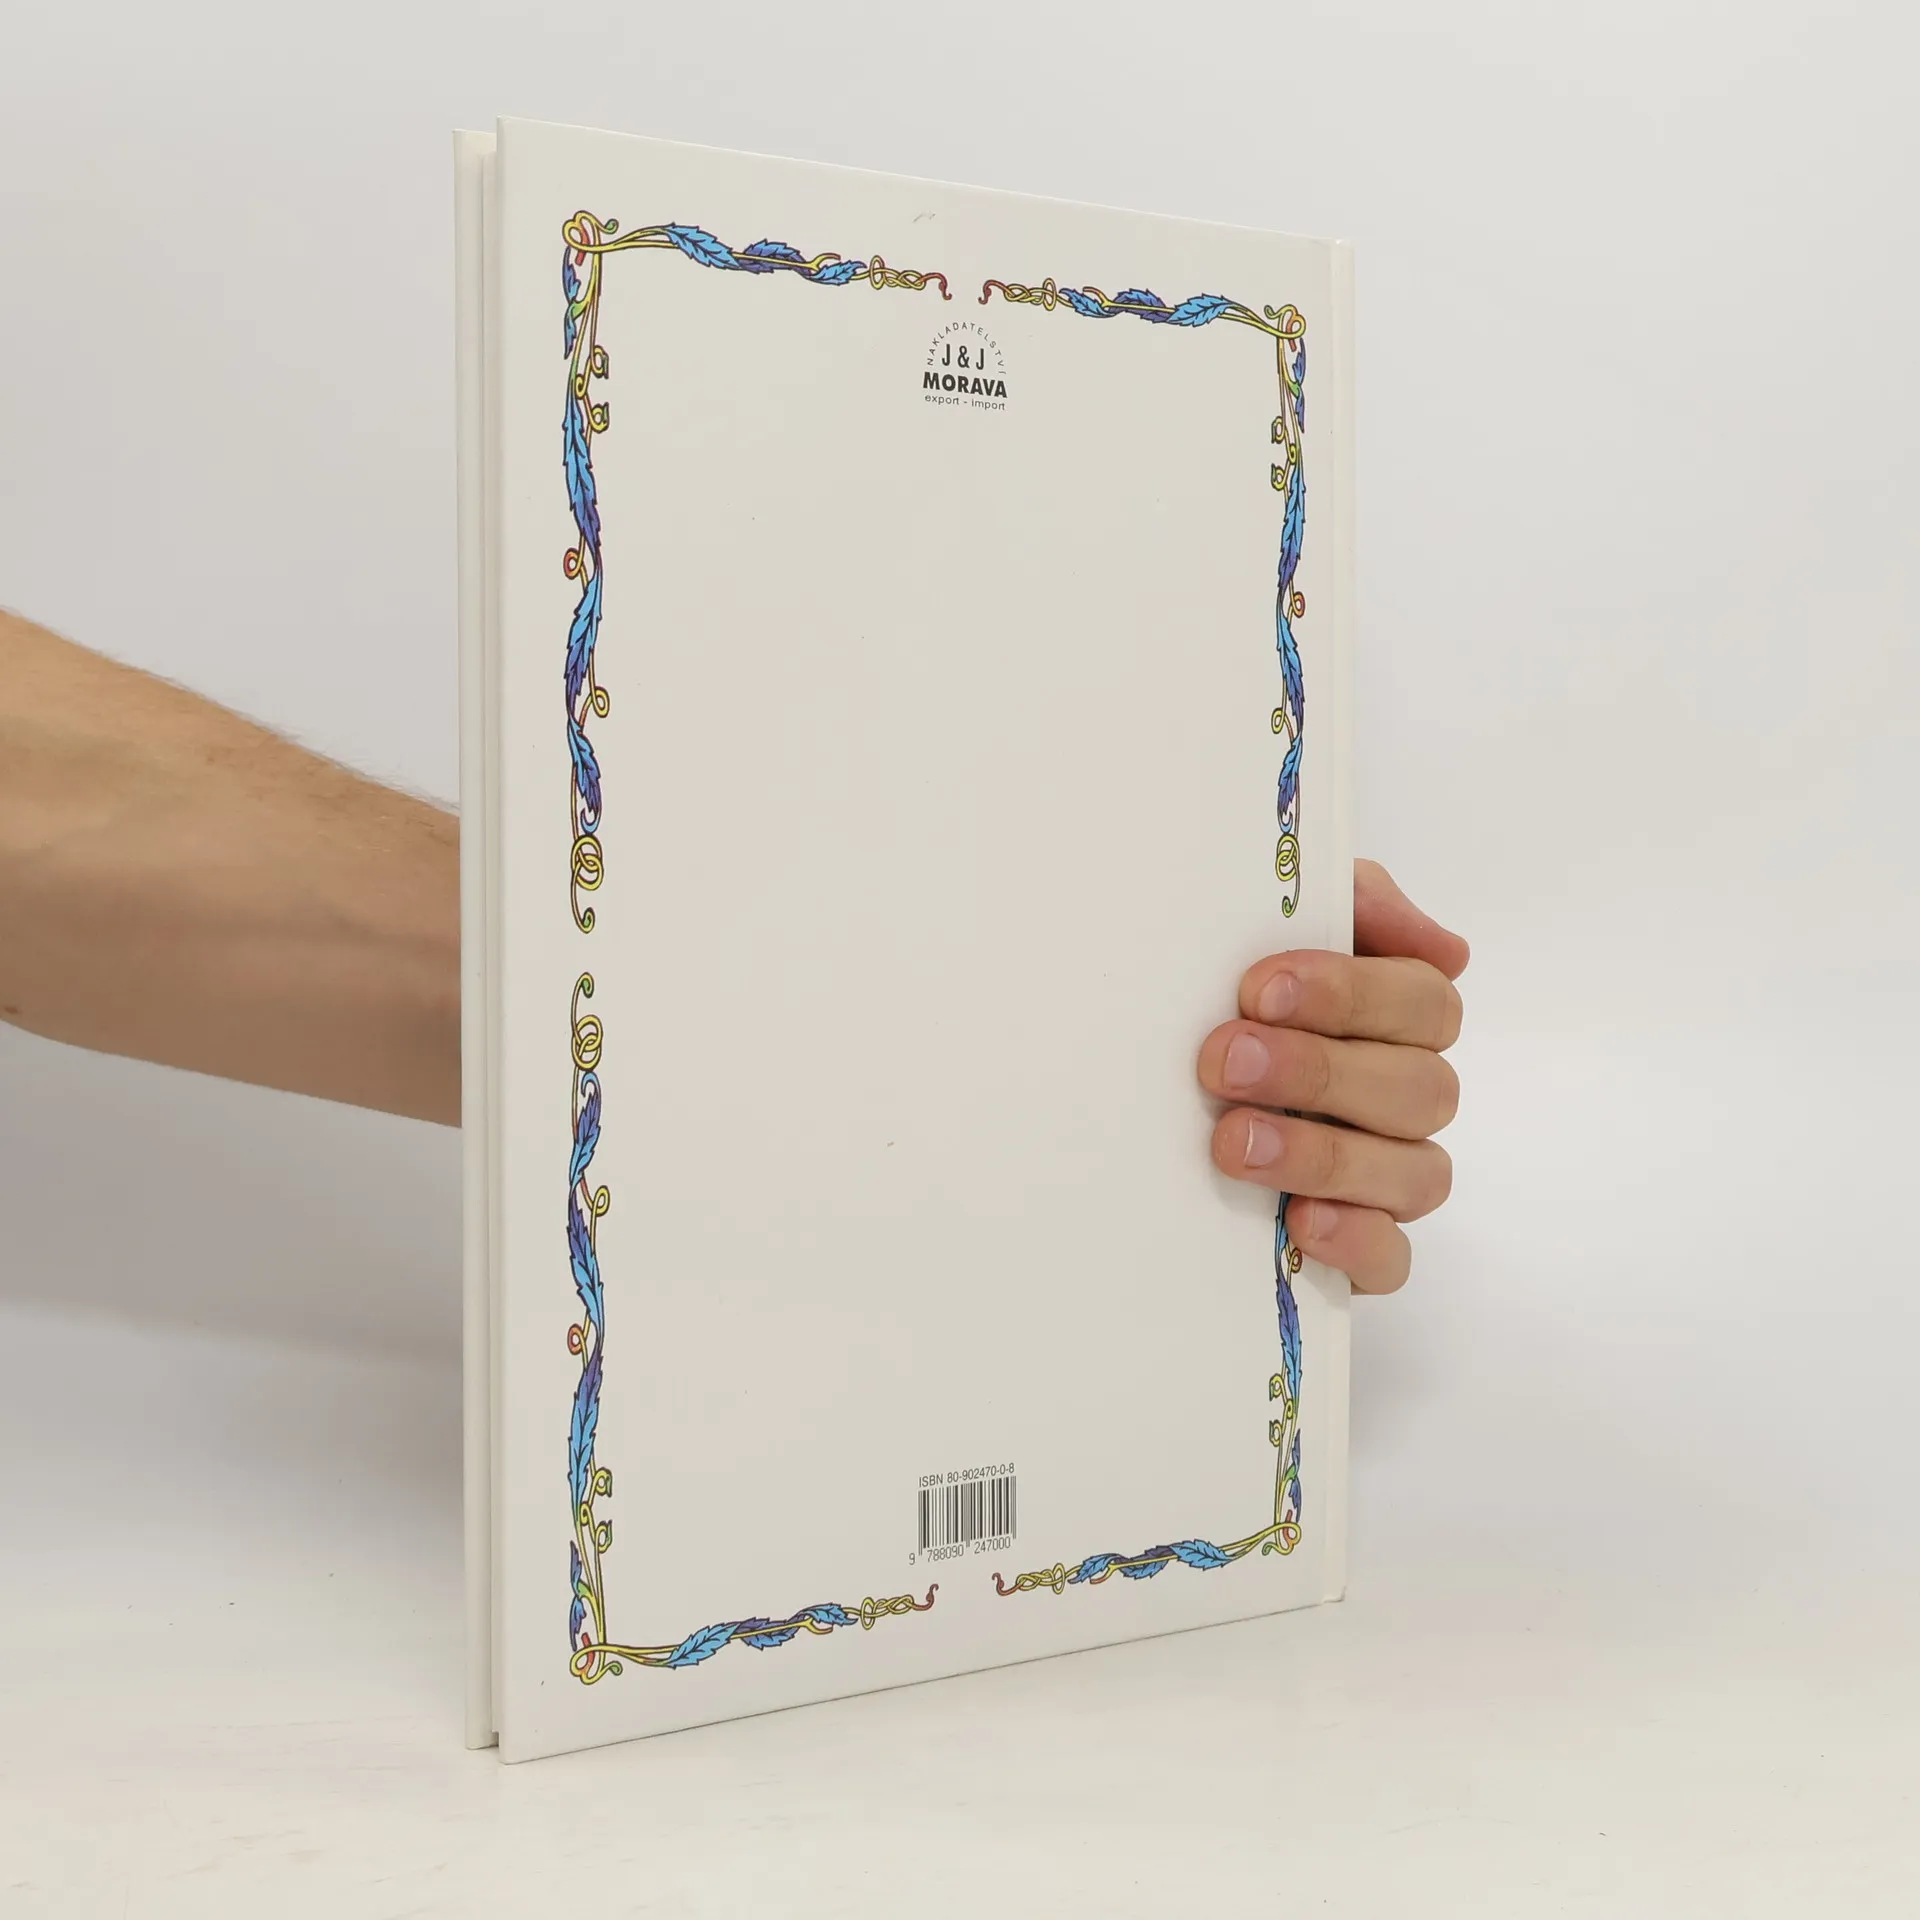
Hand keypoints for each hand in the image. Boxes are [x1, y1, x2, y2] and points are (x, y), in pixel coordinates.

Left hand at [1196, 859, 1467, 1294]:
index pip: (1423, 1001)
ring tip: (1235, 1143)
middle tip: (1226, 1062)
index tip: (1259, 988)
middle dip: (1319, 1072)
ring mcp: (1391, 1178)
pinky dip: (1354, 1241)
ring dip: (1324, 1155)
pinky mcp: (1363, 1250)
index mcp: (1399, 1019)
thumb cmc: (1232, 1002)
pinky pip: (1392, 1259)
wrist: (1145, 1110)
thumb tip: (1444, 946)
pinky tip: (1298, 1221)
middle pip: (1419, 1087)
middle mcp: (1407, 1098)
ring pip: (1414, 1173)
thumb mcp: (1274, 927)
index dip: (1349, 993)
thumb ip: (1352, 905)